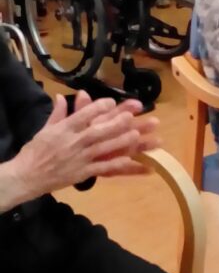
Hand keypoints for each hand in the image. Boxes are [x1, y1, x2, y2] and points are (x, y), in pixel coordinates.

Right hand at [10, 95, 160, 196]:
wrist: (27, 175)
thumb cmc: (36, 151)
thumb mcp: (45, 129)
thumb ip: (57, 113)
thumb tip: (60, 96)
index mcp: (64, 129)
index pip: (82, 115)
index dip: (97, 108)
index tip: (111, 101)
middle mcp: (73, 142)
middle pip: (97, 131)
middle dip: (115, 124)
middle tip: (132, 117)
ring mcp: (79, 158)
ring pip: (103, 148)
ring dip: (120, 141)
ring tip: (136, 135)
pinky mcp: (82, 173)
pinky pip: (101, 167)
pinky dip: (115, 164)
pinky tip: (128, 160)